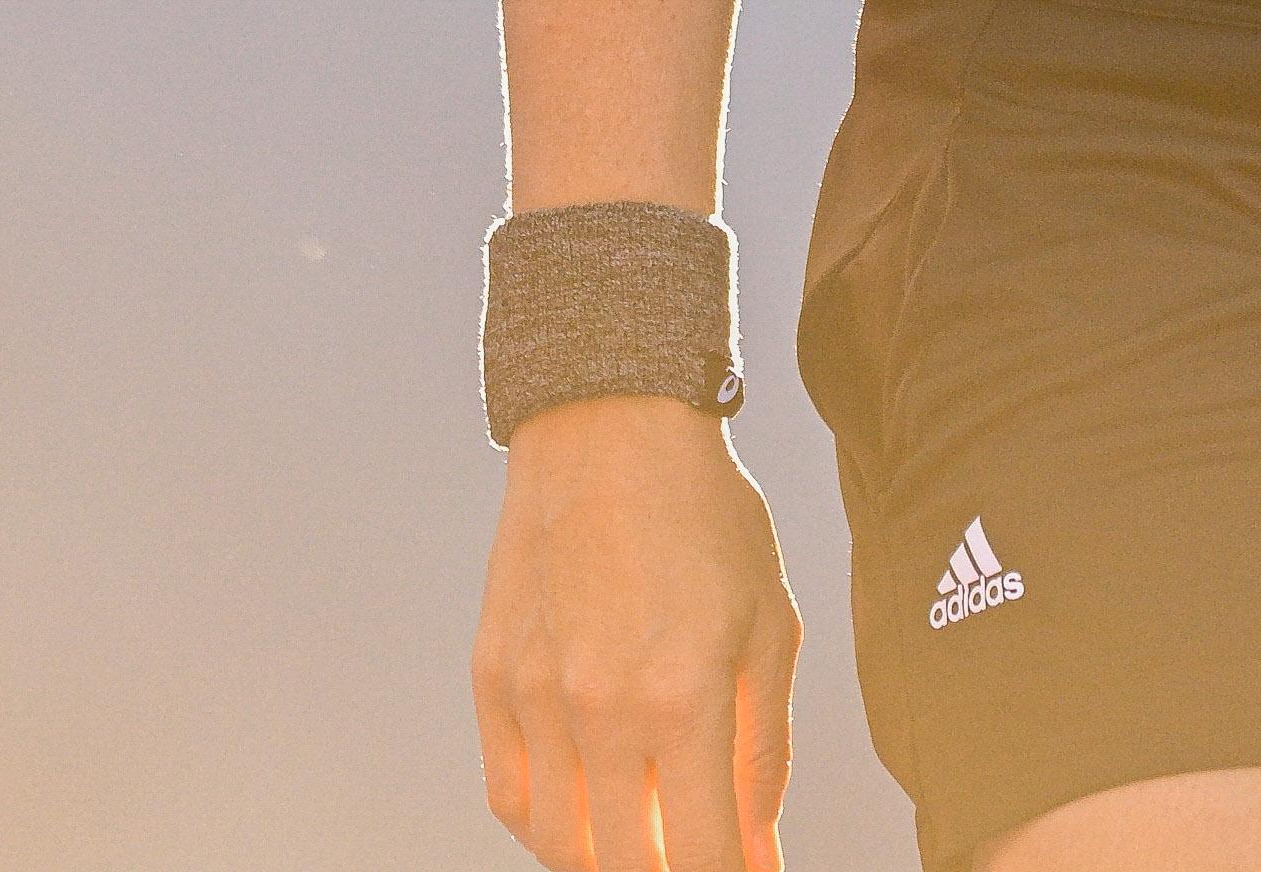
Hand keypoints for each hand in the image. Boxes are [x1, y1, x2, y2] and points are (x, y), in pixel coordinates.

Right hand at [474, 399, 799, 871]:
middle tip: (699, 849)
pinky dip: (548, 826)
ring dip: (609, 858)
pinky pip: (510, 798)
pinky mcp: (491, 684)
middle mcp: (601, 711)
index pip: (700, 856)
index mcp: (684, 696)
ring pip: (561, 846)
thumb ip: (763, 749)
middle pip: (626, 864)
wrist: (612, 432)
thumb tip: (757, 847)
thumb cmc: (706, 520)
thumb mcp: (768, 625)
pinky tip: (588, 808)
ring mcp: (536, 701)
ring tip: (651, 834)